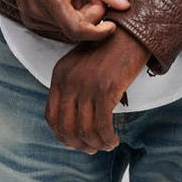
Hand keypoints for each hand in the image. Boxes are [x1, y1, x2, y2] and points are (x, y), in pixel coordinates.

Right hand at [10, 0, 130, 42]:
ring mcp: (32, 17)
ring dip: (81, 14)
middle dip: (91, 14)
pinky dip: (70, 15)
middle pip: (74, 28)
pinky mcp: (31, 19)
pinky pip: (58, 25)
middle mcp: (37, 11)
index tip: (111, 25)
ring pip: (67, 28)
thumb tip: (123, 5)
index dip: (97, 31)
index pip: (76, 29)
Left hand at [45, 26, 150, 152]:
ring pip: (85, 131)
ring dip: (96, 144)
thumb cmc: (109, 50)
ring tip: (107, 145)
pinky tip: (114, 139)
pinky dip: (108, 139)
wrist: (131, 32)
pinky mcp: (106, 89)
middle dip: (80, 144)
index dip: (61, 136)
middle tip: (93, 149)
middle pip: (67, 127)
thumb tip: (73, 126)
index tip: (74, 143)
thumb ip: (73, 88)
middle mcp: (69, 80)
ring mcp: (87, 84)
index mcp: (60, 73)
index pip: (51, 116)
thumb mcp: (81, 65)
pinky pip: (102, 126)